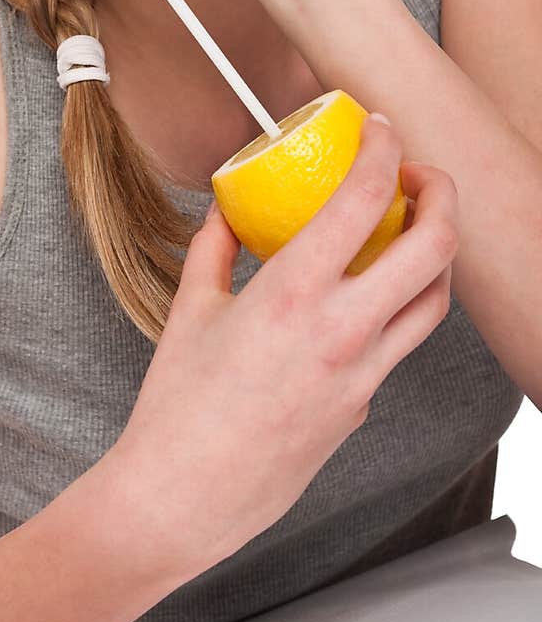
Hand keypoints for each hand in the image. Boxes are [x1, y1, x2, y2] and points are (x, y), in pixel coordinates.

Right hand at [111, 115, 457, 579]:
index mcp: (294, 292)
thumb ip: (215, 245)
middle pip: (436, 247)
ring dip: (436, 254)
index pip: (365, 199)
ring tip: (411, 230)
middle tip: (420, 175)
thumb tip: (229, 205)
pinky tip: (363, 297)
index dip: (385, 150)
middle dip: (442, 195)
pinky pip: (398, 344)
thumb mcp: (191, 307)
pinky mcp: (364, 404)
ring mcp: (363, 372)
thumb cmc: (179, 404)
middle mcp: (342, 330)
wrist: (187, 493)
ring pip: (436, 301)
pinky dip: (396, 307)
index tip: (382, 128)